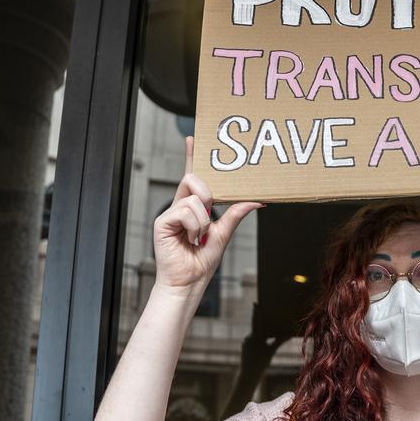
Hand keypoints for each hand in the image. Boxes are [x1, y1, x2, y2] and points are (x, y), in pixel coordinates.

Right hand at [153, 136, 262, 295]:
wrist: (189, 282)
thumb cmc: (202, 261)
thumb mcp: (224, 234)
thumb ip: (236, 214)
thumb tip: (257, 200)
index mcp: (194, 207)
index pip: (192, 176)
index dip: (192, 157)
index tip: (194, 139)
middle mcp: (180, 206)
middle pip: (193, 180)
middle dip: (208, 195)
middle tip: (210, 216)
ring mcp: (170, 213)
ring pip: (193, 199)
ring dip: (203, 221)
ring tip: (198, 238)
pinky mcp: (162, 222)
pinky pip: (184, 211)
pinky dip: (193, 227)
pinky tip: (190, 239)